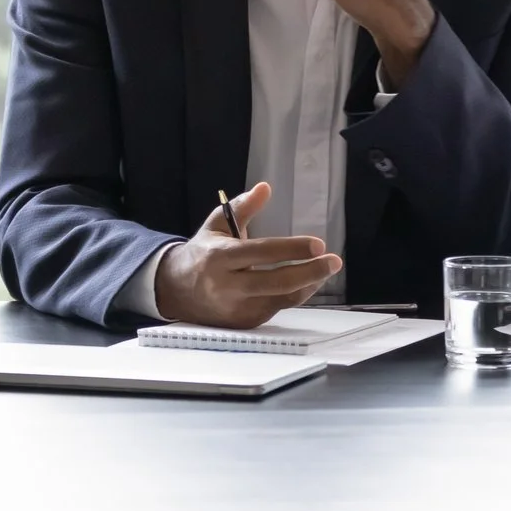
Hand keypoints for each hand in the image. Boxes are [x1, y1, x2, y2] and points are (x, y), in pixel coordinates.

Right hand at [154, 182, 343, 328]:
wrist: (176, 290)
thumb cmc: (203, 253)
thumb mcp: (215, 226)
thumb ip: (242, 207)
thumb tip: (265, 188)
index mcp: (220, 257)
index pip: (261, 253)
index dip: (291, 249)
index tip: (318, 244)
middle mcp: (227, 285)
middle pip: (276, 282)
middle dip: (310, 272)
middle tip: (334, 261)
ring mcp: (236, 307)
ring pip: (281, 299)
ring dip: (308, 284)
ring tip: (326, 269)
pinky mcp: (244, 322)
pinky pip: (277, 308)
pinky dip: (295, 295)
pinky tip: (308, 281)